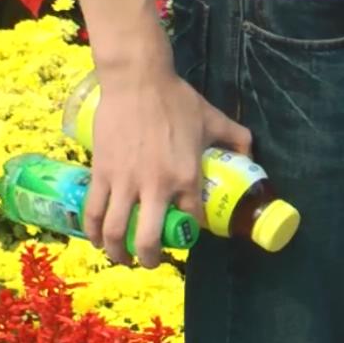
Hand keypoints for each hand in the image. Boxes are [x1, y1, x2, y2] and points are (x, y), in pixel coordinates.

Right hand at [84, 60, 251, 267]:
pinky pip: (94, 210)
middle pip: (147, 239)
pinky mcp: (102, 172)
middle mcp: (155, 186)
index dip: (188, 233)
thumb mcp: (215, 120)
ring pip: (115, 230)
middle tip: (149, 262)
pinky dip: (93, 230)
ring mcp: (125, 181)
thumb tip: (250, 155)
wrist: (137, 80)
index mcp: (186, 178)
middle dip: (148, 258)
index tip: (184, 234)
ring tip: (121, 256)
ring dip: (116, 251)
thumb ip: (237, 139)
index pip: (190, 221)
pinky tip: (96, 238)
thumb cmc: (176, 100)